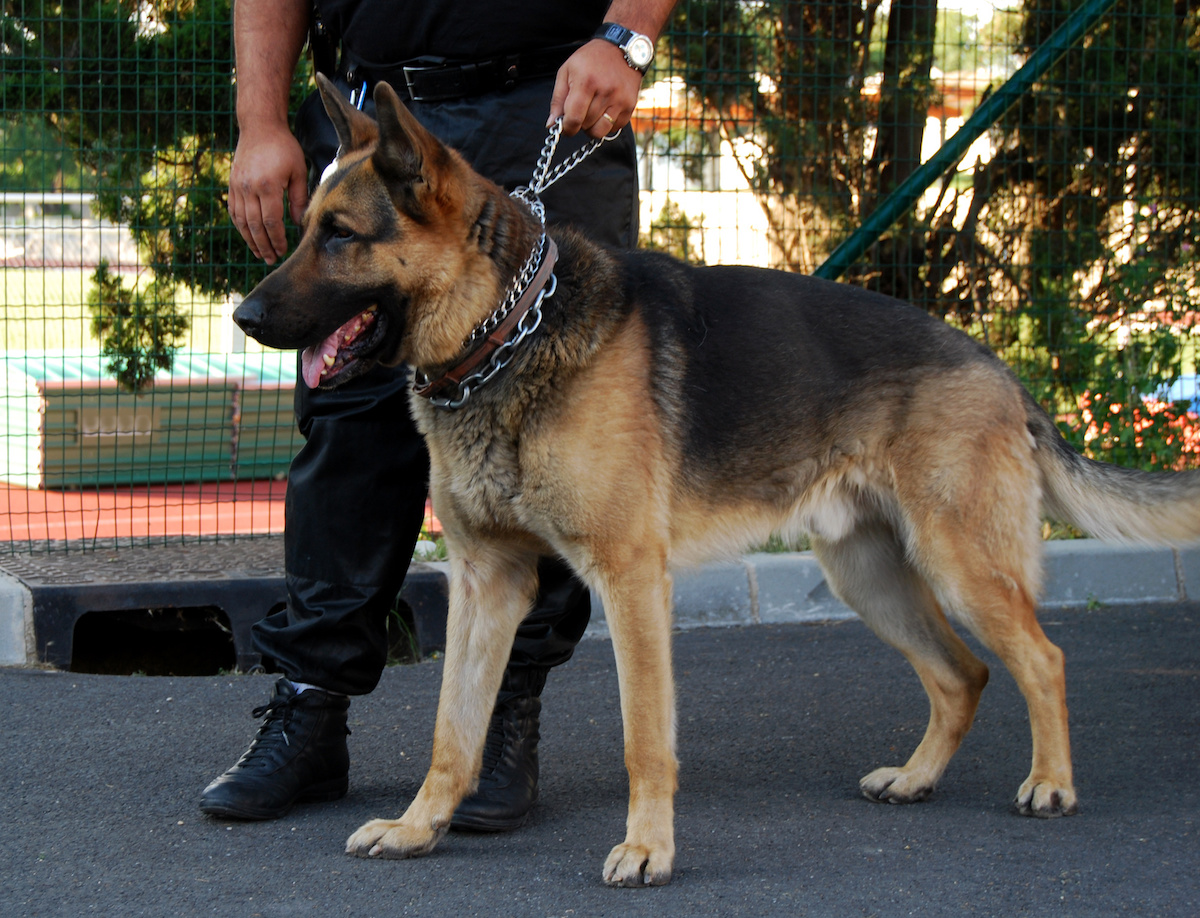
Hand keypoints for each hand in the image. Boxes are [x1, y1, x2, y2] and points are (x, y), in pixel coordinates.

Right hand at [227, 123, 308, 263]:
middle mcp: (249, 188)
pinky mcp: (232, 184)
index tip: (284, 251)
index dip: (277, 239)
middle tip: (272, 259)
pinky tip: (249, 236)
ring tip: (261, 253)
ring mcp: (237, 187)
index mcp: (268, 186)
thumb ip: (299, 199)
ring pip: (242, 222)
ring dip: (251, 240)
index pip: (271, 222)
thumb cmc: (284, 147)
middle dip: (264, 246)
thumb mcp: (298, 171)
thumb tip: (300, 224)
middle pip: (255, 226)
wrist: (259, 126)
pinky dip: (241, 227)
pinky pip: (234, 211)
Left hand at [548, 39, 644, 138]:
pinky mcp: (630, 106)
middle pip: (586, 126)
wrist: (621, 49)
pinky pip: (614, 129)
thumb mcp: (567, 71)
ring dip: (591, 127)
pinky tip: (604, 110)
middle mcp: (605, 92)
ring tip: (590, 113)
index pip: (574, 119)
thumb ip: (558, 99)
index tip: (565, 126)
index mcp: (586, 82)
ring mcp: (620, 100)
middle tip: (579, 111)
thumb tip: (552, 124)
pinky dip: (606, 125)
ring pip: (599, 131)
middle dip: (578, 123)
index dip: (566, 128)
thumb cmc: (590, 60)